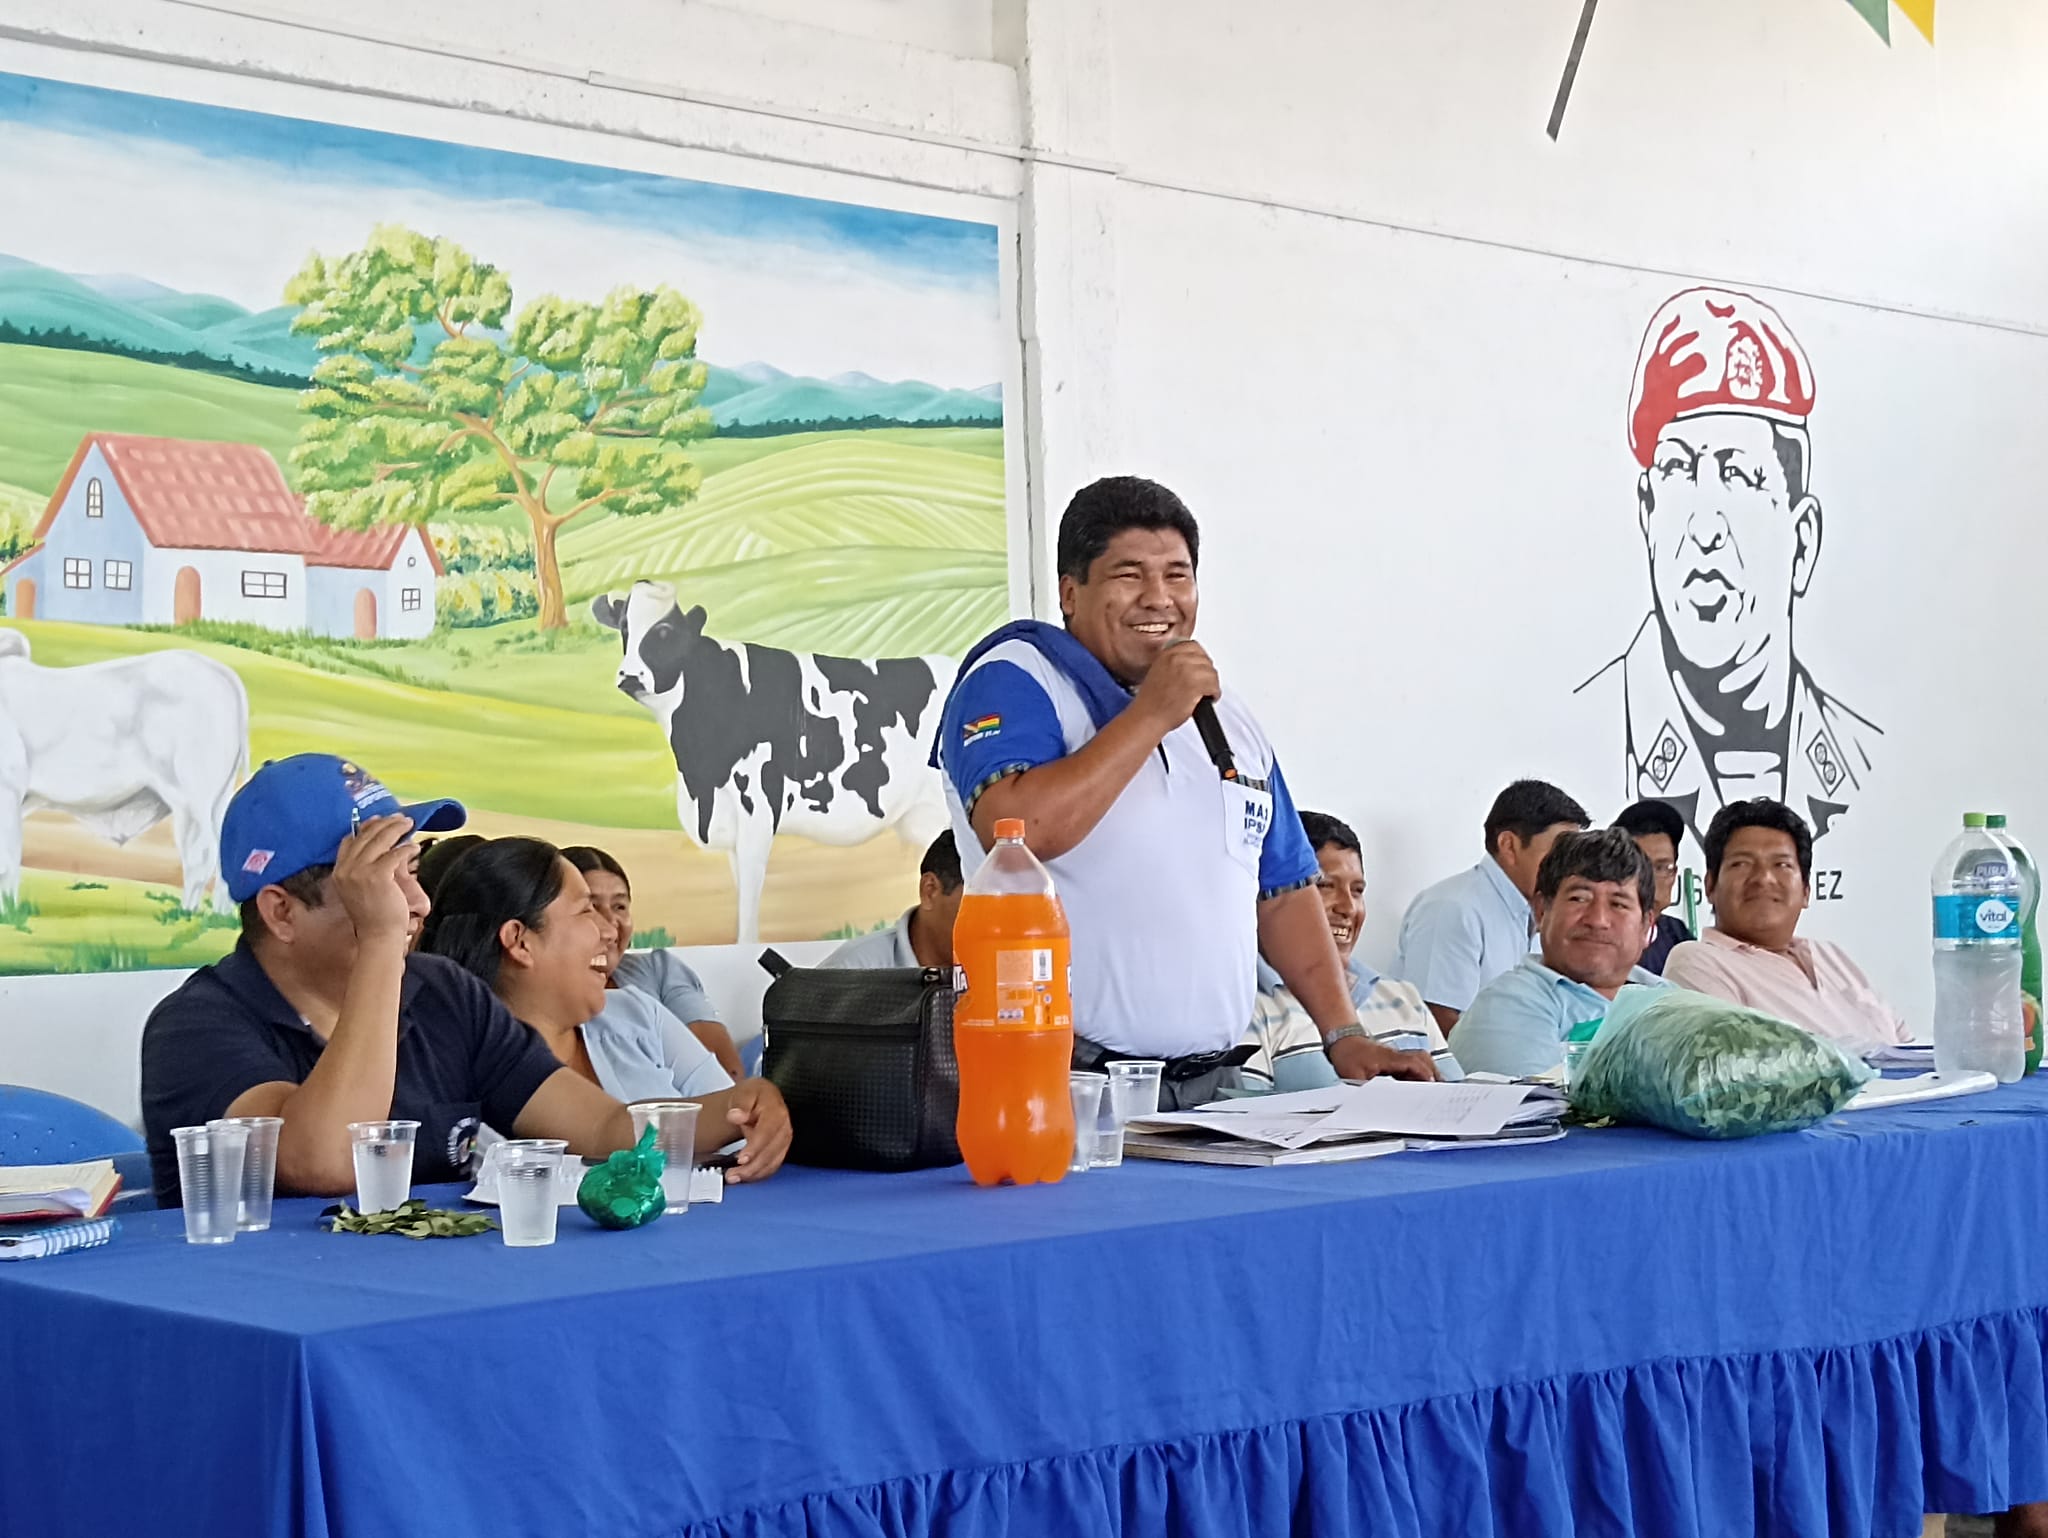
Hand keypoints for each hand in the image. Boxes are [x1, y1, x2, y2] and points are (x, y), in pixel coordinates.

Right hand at [330, 814, 416, 947]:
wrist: (378, 935)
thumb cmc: (375, 914)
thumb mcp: (360, 888)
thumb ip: (363, 869)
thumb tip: (381, 847)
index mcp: (339, 872)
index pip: (349, 841)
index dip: (365, 828)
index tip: (379, 821)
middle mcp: (346, 869)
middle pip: (365, 836)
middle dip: (385, 824)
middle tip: (401, 818)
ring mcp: (359, 872)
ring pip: (380, 839)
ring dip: (397, 829)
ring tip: (409, 824)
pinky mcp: (377, 875)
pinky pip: (395, 853)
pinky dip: (407, 848)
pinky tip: (415, 848)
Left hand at [723, 1078, 791, 1182]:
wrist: (760, 1098)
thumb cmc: (753, 1096)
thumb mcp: (744, 1092)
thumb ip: (741, 1103)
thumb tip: (736, 1115)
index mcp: (776, 1112)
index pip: (768, 1133)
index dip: (755, 1147)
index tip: (742, 1158)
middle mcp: (784, 1128)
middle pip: (772, 1152)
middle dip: (752, 1166)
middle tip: (733, 1173)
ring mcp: (784, 1141)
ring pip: (773, 1162)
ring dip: (754, 1173)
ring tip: (734, 1177)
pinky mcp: (780, 1150)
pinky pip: (772, 1166)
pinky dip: (758, 1174)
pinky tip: (745, 1175)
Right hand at [1131, 640, 1219, 735]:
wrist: (1147, 717)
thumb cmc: (1151, 702)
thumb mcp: (1157, 672)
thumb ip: (1173, 663)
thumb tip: (1190, 664)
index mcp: (1167, 654)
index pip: (1193, 646)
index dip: (1200, 658)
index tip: (1201, 667)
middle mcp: (1177, 659)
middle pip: (1205, 659)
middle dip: (1207, 672)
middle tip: (1205, 682)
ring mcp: (1187, 671)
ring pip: (1211, 672)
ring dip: (1212, 683)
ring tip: (1207, 692)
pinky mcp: (1195, 685)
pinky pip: (1214, 685)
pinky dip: (1215, 693)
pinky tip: (1209, 698)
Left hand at [1327, 1035, 1438, 1082]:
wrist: (1343, 1041)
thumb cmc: (1347, 1055)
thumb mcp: (1353, 1076)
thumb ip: (1366, 1089)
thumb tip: (1377, 1103)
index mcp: (1388, 1058)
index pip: (1413, 1063)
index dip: (1424, 1074)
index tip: (1432, 1085)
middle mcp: (1396, 1055)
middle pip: (1423, 1060)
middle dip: (1433, 1074)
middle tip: (1440, 1090)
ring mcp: (1396, 1057)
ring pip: (1421, 1061)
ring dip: (1429, 1073)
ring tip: (1435, 1089)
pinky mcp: (1395, 1060)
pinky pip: (1413, 1065)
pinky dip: (1420, 1074)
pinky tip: (1420, 1086)